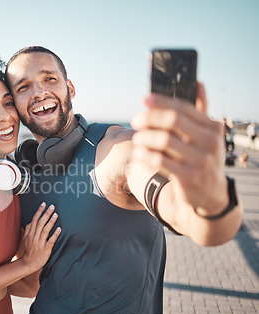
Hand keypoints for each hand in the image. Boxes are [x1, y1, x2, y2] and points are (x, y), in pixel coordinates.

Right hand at [21, 202, 60, 272]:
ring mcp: (40, 243)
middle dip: (46, 214)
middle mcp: (35, 236)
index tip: (44, 204)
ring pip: (45, 230)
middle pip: (40, 223)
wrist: (28, 264)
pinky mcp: (45, 249)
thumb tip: (31, 221)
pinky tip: (59, 229)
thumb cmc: (29, 251)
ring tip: (56, 214)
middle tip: (52, 206)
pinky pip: (50, 241)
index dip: (39, 211)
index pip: (35, 219)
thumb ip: (28, 230)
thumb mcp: (25, 239)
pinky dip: (55, 235)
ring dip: (51, 222)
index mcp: (30, 233)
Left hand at [131, 82, 227, 215]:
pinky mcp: (189, 177)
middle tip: (135, 121)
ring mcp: (201, 160)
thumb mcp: (206, 136)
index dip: (162, 102)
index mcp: (213, 128)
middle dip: (150, 118)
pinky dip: (145, 154)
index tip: (144, 99)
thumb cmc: (202, 158)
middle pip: (173, 121)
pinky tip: (138, 153)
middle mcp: (210, 142)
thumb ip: (200, 110)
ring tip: (136, 139)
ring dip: (144, 137)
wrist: (211, 195)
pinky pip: (160, 160)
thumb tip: (197, 83)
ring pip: (164, 140)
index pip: (184, 108)